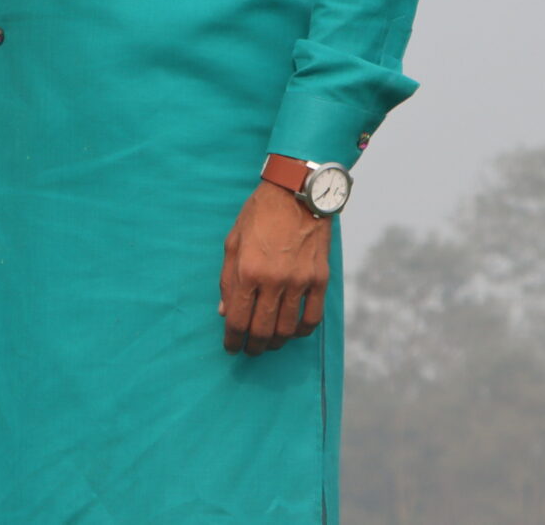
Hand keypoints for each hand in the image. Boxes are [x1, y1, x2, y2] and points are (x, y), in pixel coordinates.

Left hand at [219, 181, 330, 354]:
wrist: (296, 193)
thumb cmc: (259, 215)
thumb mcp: (233, 242)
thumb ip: (227, 279)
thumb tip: (224, 312)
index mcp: (247, 270)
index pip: (237, 318)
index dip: (232, 338)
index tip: (231, 346)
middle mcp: (273, 280)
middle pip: (261, 329)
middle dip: (252, 346)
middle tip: (249, 350)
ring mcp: (299, 282)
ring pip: (286, 328)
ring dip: (275, 342)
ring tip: (269, 343)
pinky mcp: (319, 280)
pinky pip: (312, 318)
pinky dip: (301, 331)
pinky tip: (293, 331)